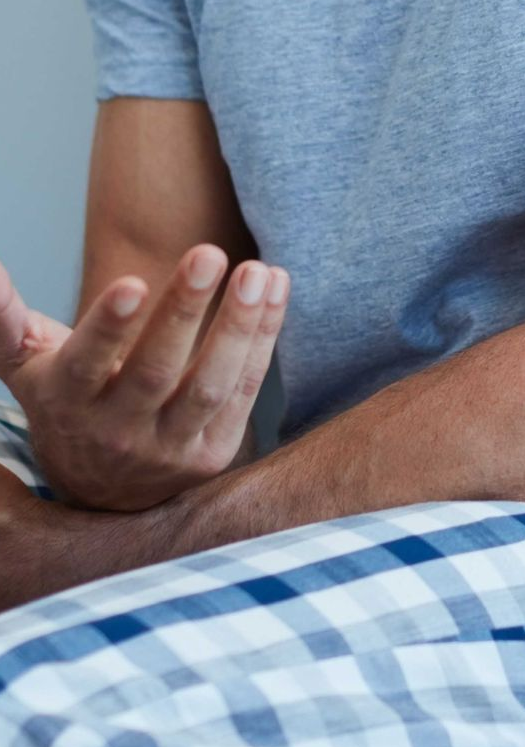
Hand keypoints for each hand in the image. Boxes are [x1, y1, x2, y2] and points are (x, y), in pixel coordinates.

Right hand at [0, 247, 287, 511]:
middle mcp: (118, 431)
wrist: (102, 493)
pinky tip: (276, 288)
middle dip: (183, 311)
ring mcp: (169, 448)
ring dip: (238, 328)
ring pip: (209, 387)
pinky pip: (244, 391)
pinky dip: (263, 340)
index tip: (132, 282)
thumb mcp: (30, 366)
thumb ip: (6, 320)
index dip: (109, 326)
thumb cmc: (68, 402)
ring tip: (258, 272)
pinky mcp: (211, 454)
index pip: (87, 363)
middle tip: (209, 253)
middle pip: (156, 371)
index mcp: (70, 401)